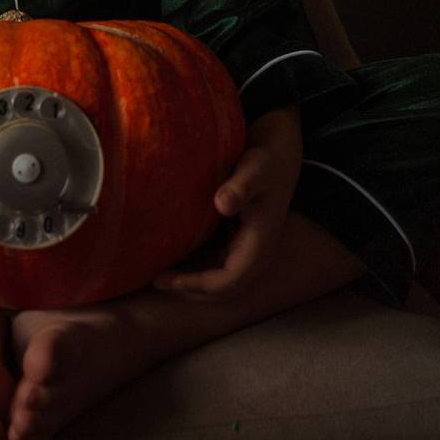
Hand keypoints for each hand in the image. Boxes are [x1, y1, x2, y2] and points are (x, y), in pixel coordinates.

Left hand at [154, 105, 302, 298]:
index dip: (197, 285)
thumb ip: (240, 186)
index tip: (166, 278)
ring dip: (193, 282)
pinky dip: (198, 267)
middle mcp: (256, 252)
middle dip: (191, 290)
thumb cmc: (267, 158)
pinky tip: (175, 257)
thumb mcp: (256, 169)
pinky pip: (218, 263)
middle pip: (223, 288)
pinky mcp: (241, 238)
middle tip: (156, 280)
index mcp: (260, 244)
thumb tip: (222, 204)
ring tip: (160, 274)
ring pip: (220, 278)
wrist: (282, 150)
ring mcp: (249, 247)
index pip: (227, 281)